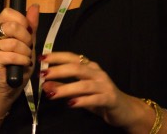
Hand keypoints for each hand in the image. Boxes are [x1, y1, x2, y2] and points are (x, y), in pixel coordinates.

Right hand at [0, 5, 39, 98]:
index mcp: (0, 27)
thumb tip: (35, 6)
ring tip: (25, 58)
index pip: (8, 12)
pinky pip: (11, 55)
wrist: (10, 86)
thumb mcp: (29, 43)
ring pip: (13, 43)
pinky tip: (23, 64)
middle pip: (11, 26)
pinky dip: (22, 60)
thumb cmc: (19, 63)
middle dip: (26, 38)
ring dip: (25, 52)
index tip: (27, 32)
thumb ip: (31, 25)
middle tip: (28, 47)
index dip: (21, 20)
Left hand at [40, 52, 155, 131]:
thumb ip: (63, 87)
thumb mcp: (79, 92)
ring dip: (66, 88)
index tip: (41, 58)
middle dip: (58, 71)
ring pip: (83, 84)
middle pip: (76, 68)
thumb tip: (44, 84)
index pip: (72, 57)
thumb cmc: (100, 98)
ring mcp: (105, 85)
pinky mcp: (110, 99)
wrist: (125, 110)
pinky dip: (81, 100)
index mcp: (90, 67)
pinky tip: (70, 104)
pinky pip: (94, 99)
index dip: (56, 56)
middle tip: (43, 75)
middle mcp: (97, 73)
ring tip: (51, 94)